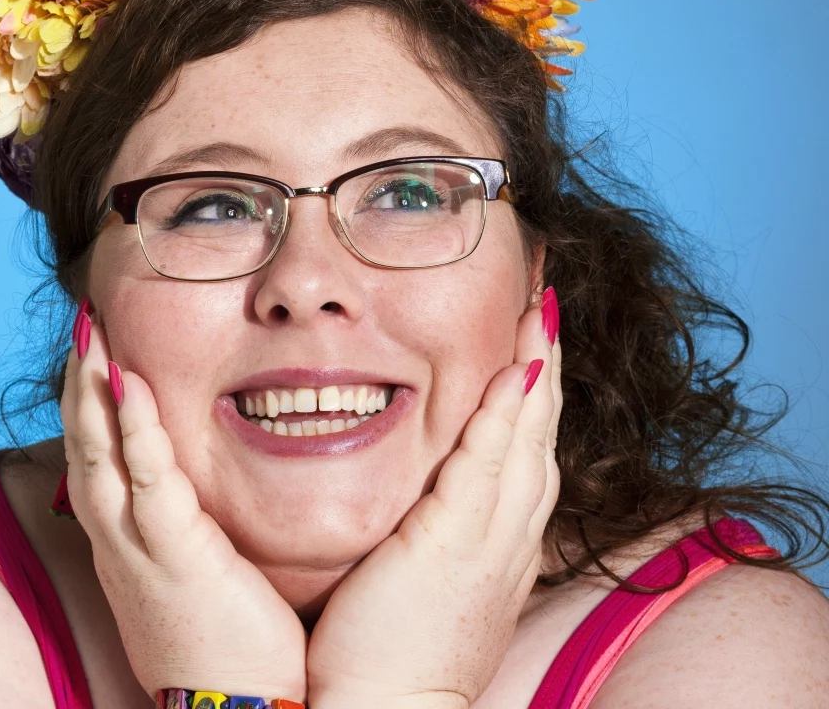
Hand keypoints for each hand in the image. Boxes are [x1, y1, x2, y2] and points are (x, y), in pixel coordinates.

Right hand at [61, 311, 307, 701]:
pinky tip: (131, 383)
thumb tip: (196, 501)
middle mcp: (120, 539)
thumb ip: (186, 534)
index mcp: (128, 542)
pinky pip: (148, 479)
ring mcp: (139, 546)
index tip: (98, 354)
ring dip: (92, 390)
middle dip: (80, 383)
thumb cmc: (226, 645)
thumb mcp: (190, 581)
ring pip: (100, 454)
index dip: (93, 405)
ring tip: (90, 334)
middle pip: (85, 445)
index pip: (99, 459)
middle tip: (84, 324)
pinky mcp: (175, 553)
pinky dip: (134, 427)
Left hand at [306, 295, 561, 708]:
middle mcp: (510, 533)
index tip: (533, 340)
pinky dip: (503, 415)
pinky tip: (512, 370)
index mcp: (504, 539)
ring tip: (539, 310)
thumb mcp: (443, 580)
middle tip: (546, 303)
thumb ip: (452, 531)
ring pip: (526, 438)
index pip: (528, 448)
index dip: (536, 392)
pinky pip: (487, 466)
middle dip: (547, 363)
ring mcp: (490, 538)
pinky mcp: (454, 543)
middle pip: (541, 432)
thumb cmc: (402, 647)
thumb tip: (448, 497)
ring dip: (536, 369)